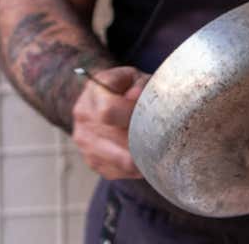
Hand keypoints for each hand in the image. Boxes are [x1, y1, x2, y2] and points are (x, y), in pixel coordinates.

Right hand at [70, 65, 149, 179]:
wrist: (107, 97)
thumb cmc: (128, 86)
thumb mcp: (136, 77)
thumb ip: (140, 85)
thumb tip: (136, 97)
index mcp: (94, 93)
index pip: (108, 111)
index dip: (132, 115)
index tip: (149, 114)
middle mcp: (84, 118)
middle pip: (117, 140)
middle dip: (143, 139)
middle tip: (164, 137)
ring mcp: (85, 142)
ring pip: (120, 161)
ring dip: (142, 157)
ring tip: (159, 149)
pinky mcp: (93, 161)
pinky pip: (119, 171)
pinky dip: (137, 168)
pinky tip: (146, 155)